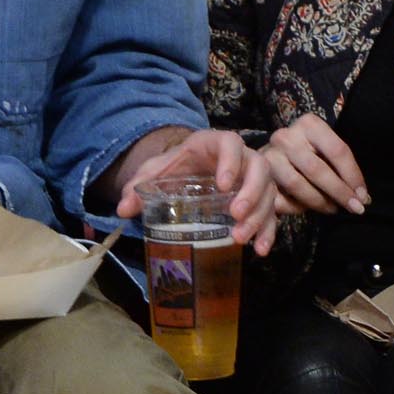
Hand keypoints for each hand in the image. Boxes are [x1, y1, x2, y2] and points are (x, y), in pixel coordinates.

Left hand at [113, 129, 277, 254]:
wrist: (187, 171)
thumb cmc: (174, 168)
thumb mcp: (155, 172)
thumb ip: (138, 186)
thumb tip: (123, 209)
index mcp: (214, 144)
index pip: (230, 143)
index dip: (231, 161)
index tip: (223, 185)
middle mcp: (240, 158)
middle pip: (259, 167)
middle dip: (251, 192)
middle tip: (236, 215)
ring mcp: (252, 179)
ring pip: (268, 191)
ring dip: (259, 216)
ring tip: (240, 238)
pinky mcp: (258, 199)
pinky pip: (271, 213)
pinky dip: (268, 231)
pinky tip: (260, 250)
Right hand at [260, 114, 368, 216]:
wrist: (269, 155)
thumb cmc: (306, 153)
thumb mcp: (324, 150)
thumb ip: (340, 168)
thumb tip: (362, 197)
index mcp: (309, 124)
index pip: (338, 151)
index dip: (353, 176)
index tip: (364, 196)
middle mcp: (286, 136)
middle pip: (317, 169)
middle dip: (339, 192)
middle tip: (354, 208)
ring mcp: (269, 155)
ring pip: (297, 185)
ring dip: (319, 202)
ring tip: (332, 209)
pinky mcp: (259, 176)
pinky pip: (280, 196)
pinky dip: (296, 207)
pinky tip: (307, 209)